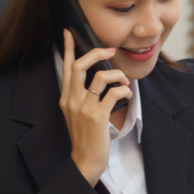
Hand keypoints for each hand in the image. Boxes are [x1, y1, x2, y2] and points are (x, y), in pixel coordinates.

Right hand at [59, 29, 131, 186]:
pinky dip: (124, 89)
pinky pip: (113, 93)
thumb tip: (97, 77)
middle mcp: (72, 100)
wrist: (85, 160)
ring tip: (125, 81)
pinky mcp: (97, 117)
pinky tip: (127, 93)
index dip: (67, 48)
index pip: (66, 67)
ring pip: (100, 77)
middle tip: (109, 50)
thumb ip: (82, 96)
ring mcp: (84, 108)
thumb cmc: (85, 136)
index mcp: (66, 98)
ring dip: (117, 74)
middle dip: (96, 53)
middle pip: (80, 65)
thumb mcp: (77, 113)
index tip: (69, 32)